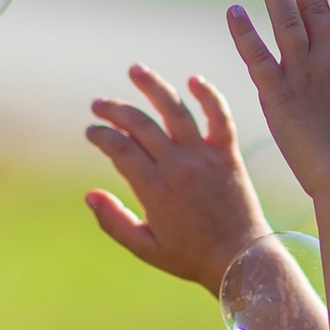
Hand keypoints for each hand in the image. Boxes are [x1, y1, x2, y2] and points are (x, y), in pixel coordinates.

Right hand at [83, 65, 269, 290]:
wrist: (240, 259)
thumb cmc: (190, 257)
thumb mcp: (145, 248)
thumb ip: (113, 221)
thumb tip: (89, 194)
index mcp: (155, 189)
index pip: (119, 148)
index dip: (101, 135)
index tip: (91, 132)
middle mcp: (178, 166)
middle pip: (140, 124)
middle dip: (114, 110)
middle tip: (99, 104)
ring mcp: (204, 156)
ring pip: (174, 110)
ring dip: (152, 87)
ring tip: (135, 70)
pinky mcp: (227, 153)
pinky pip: (219, 116)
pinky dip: (208, 95)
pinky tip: (193, 79)